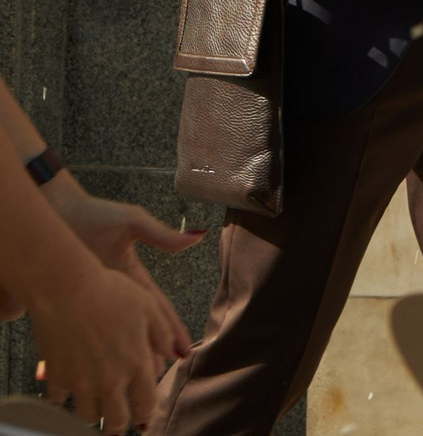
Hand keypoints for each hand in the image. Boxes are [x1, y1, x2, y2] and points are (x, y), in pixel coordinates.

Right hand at [25, 258, 168, 430]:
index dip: (146, 415)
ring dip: (93, 416)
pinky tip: (67, 395)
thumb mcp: (149, 308)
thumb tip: (180, 354)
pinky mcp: (57, 377)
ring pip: (87, 417)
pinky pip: (58, 403)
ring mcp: (81, 382)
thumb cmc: (112, 294)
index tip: (144, 417)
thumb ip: (165, 335)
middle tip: (119, 423)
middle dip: (120, 424)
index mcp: (137, 364)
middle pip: (116, 420)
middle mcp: (110, 380)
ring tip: (96, 411)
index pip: (145, 404)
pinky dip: (62, 403)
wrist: (66, 291)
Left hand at [44, 175, 197, 362]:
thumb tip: (199, 235)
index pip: (155, 309)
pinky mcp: (68, 301)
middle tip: (157, 374)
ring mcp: (92, 298)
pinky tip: (66, 368)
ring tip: (124, 378)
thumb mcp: (133, 222)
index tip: (182, 350)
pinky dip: (70, 350)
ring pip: (108, 335)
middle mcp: (113, 293)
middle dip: (148, 351)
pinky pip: (71, 331)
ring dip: (118, 355)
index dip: (169, 330)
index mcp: (130, 276)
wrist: (55, 212)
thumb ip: (162, 235)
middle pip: (135, 328)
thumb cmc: (93, 213)